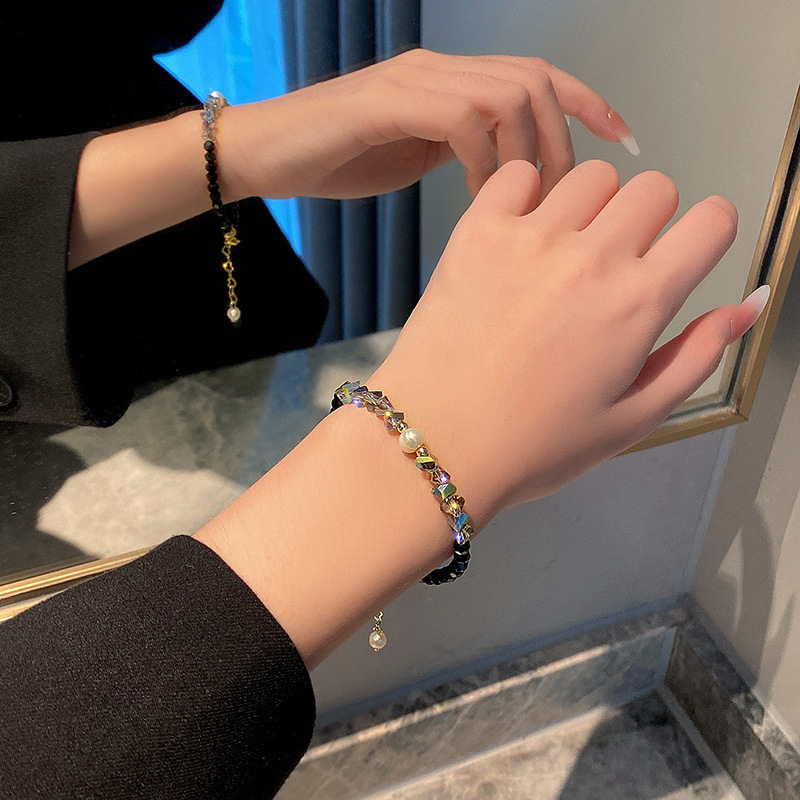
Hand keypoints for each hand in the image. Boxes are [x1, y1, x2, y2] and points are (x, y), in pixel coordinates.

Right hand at [221, 49, 636, 201]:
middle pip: (534, 81)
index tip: (624, 142)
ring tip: (522, 203)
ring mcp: (414, 80)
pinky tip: (479, 198)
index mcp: (452, 81)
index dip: (589, 103)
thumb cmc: (337, 161)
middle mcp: (440, 69)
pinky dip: (483, 160)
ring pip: (506, 94)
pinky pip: (460, 118)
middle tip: (561, 199)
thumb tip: (508, 177)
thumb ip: (460, 153)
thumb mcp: (414, 156)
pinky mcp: (387, 101)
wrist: (267, 154)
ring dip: (526, 151)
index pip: (538, 76)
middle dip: (562, 141)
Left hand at [368, 160, 764, 523]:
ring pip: (591, 175)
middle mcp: (590, 259)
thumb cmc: (529, 444)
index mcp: (637, 304)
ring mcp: (530, 239)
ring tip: (564, 252)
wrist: (436, 442)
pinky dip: (526, 192)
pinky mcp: (477, 232)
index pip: (711, 220)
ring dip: (591, 205)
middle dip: (649, 219)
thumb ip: (698, 355)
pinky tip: (519, 235)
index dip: (706, 234)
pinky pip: (517, 173)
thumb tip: (749, 305)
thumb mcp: (632, 418)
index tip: (686, 251)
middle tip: (617, 262)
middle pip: (654, 187)